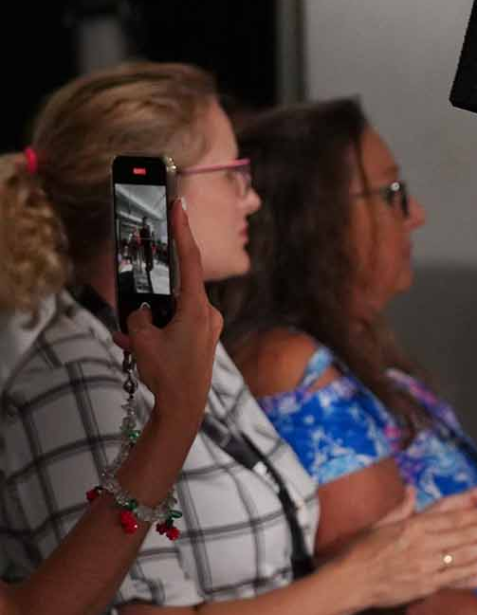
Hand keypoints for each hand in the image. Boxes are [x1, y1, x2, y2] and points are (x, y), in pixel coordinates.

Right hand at [126, 201, 221, 437]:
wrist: (184, 409)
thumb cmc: (168, 373)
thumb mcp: (142, 340)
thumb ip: (139, 317)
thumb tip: (142, 314)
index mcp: (197, 308)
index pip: (190, 260)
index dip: (183, 230)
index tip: (180, 205)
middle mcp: (207, 314)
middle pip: (175, 292)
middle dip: (151, 300)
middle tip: (138, 311)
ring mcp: (207, 328)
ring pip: (171, 313)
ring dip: (149, 322)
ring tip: (130, 338)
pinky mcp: (201, 341)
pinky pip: (174, 328)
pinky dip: (156, 334)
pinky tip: (135, 346)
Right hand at [339, 483, 476, 608]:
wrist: (348, 582)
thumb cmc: (361, 551)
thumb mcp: (380, 523)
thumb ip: (400, 508)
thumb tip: (409, 489)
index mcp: (413, 526)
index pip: (451, 519)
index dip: (476, 516)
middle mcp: (422, 544)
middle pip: (463, 535)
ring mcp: (425, 566)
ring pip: (464, 555)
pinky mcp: (425, 586)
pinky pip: (455, 576)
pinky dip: (474, 569)